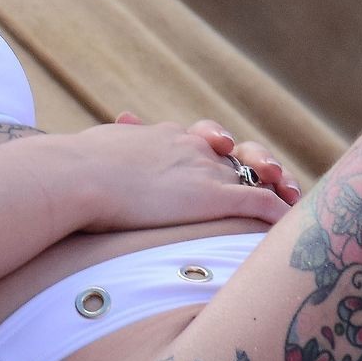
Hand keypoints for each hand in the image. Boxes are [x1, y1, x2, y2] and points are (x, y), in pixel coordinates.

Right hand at [69, 116, 294, 232]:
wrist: (76, 174)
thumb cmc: (72, 168)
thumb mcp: (92, 153)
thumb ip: (99, 157)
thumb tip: (73, 164)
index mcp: (164, 137)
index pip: (200, 142)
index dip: (215, 152)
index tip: (220, 159)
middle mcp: (191, 147)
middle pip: (236, 153)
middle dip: (256, 163)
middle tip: (268, 177)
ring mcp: (205, 170)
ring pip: (257, 173)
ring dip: (277, 184)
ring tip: (288, 196)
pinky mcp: (214, 196)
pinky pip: (260, 202)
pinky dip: (277, 212)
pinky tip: (289, 223)